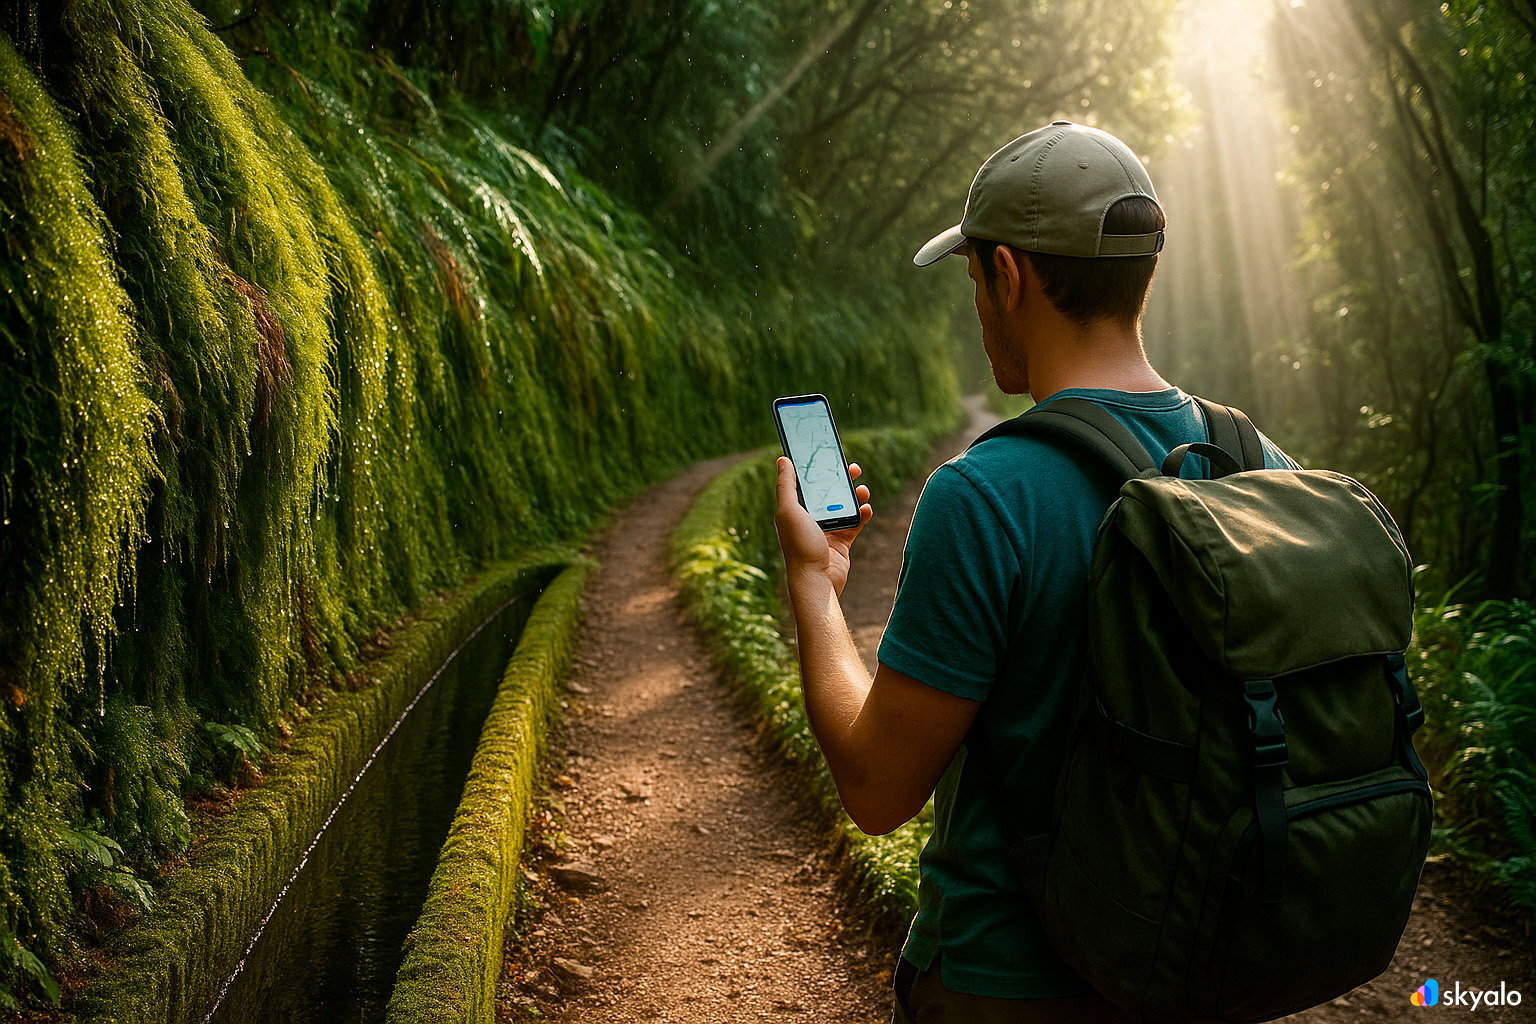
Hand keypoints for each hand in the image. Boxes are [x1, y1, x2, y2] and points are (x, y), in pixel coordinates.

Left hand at [774, 457, 872, 597]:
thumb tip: (783, 459)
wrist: (817, 580)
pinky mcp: (842, 542)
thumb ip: (786, 485)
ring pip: (844, 506)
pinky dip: (863, 515)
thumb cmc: (799, 546)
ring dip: (854, 495)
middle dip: (840, 479)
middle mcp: (809, 519)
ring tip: (862, 489)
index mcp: (794, 510)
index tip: (827, 454)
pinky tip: (867, 508)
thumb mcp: (789, 511)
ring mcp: (826, 530)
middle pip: (827, 492)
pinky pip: (855, 523)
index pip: (805, 483)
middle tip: (853, 468)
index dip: (815, 469)